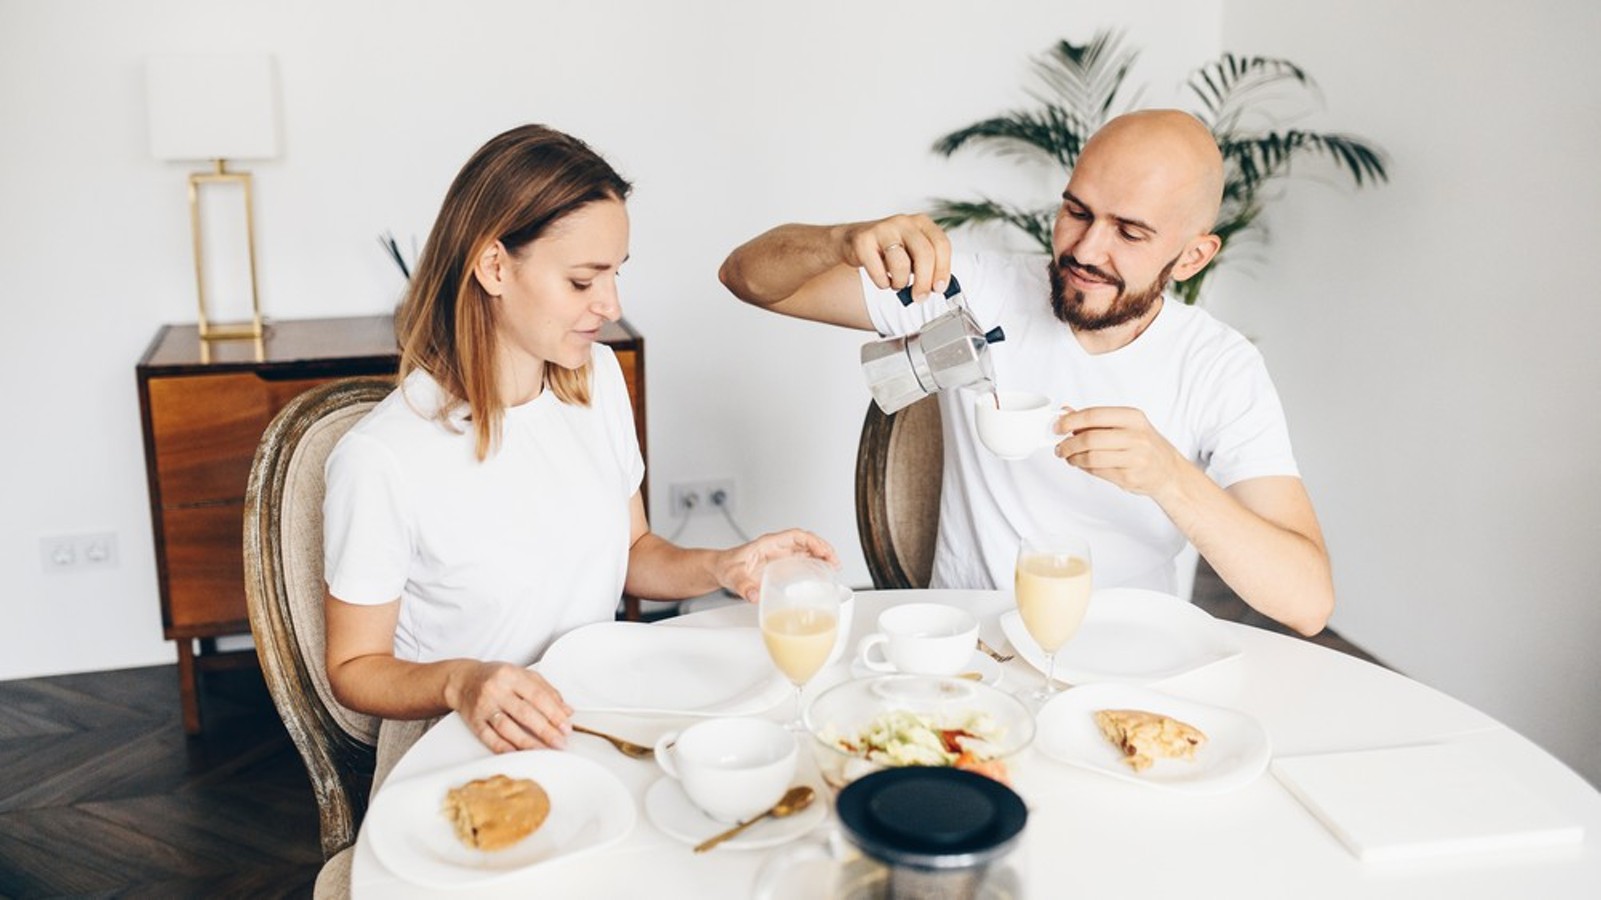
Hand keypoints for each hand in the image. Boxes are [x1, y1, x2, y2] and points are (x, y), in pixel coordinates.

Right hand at [451, 661, 573, 753]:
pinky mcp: (473, 721)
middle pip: (524, 713)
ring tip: (544, 750)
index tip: (566, 727)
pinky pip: (489, 738)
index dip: (554, 713)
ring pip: (508, 728)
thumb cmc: (496, 677)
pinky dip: (504, 747)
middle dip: (545, 730)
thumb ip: (546, 690)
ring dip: (528, 742)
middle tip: (560, 742)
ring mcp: (483, 707)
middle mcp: (496, 690)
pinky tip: (519, 753)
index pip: (537, 696)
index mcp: (511, 675)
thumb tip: (566, 710)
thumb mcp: (522, 674)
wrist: (462, 681)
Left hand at [713, 529, 838, 601]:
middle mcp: (777, 547)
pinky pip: (802, 560)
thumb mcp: (732, 576)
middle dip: (823, 549)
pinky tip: (822, 572)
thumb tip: (754, 595)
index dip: (812, 541)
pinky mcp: (781, 565)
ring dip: (822, 556)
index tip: (823, 552)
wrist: (720, 570)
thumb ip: (742, 586)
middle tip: (835, 563)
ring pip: (807, 550)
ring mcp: (780, 556)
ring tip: (834, 567)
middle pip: (806, 541)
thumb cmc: (726, 567)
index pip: (796, 535)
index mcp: (769, 544)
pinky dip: (815, 564)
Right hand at [839, 214, 951, 299]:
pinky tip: (883, 279)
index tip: (939, 288)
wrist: (855, 241)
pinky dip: (882, 282)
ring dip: (901, 282)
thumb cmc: (890, 250)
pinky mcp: (864, 240)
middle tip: (920, 297)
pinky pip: (878, 270)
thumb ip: (930, 266)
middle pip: (924, 253)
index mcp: (922, 223)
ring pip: (901, 263)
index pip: (941, 245)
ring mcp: (883, 229)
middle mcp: (904, 222)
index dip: (943, 269)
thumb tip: (940, 288)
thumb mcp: (913, 253)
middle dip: (924, 282)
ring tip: (897, 284)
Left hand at [1055, 406, 1186, 498]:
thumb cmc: (1145, 446)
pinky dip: (1084, 468)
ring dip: (1073, 458)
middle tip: (1059, 447)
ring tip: (1069, 457)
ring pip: (1091, 457)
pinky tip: (1081, 464)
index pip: (1094, 415)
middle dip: (1068, 444)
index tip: (1057, 426)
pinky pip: (1097, 471)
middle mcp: (1136, 436)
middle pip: (1090, 438)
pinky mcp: (1129, 477)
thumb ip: (1095, 420)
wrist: (1169, 472)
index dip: (1070, 421)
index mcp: (1133, 418)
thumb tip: (1066, 412)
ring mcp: (1134, 458)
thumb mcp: (1125, 425)